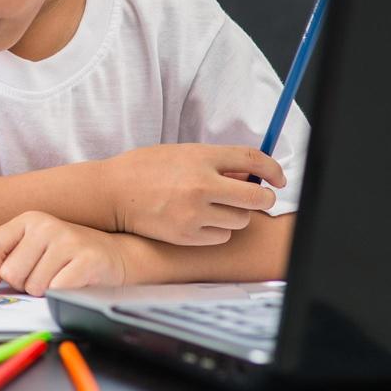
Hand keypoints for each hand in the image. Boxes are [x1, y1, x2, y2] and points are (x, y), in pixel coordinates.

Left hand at [0, 211, 129, 296]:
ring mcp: (67, 241)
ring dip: (43, 291)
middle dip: (23, 284)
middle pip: (11, 273)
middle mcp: (46, 226)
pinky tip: (71, 283)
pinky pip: (55, 291)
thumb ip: (0, 260)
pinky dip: (60, 294)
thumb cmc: (67, 254)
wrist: (114, 254)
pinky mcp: (86, 261)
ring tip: (59, 277)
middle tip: (42, 276)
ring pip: (33, 286)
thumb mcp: (32, 248)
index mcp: (29, 219)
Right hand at [107, 143, 284, 245]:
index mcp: (201, 157)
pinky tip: (199, 221)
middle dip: (264, 198)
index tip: (278, 177)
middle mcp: (202, 185)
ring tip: (216, 208)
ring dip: (236, 214)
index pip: (253, 159)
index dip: (273, 169)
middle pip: (257, 196)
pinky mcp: (187, 235)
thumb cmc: (144, 168)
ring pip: (241, 219)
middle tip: (259, 198)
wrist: (112, 192)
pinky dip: (217, 230)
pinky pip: (221, 236)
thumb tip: (249, 174)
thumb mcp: (181, 154)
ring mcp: (195, 212)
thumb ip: (215, 163)